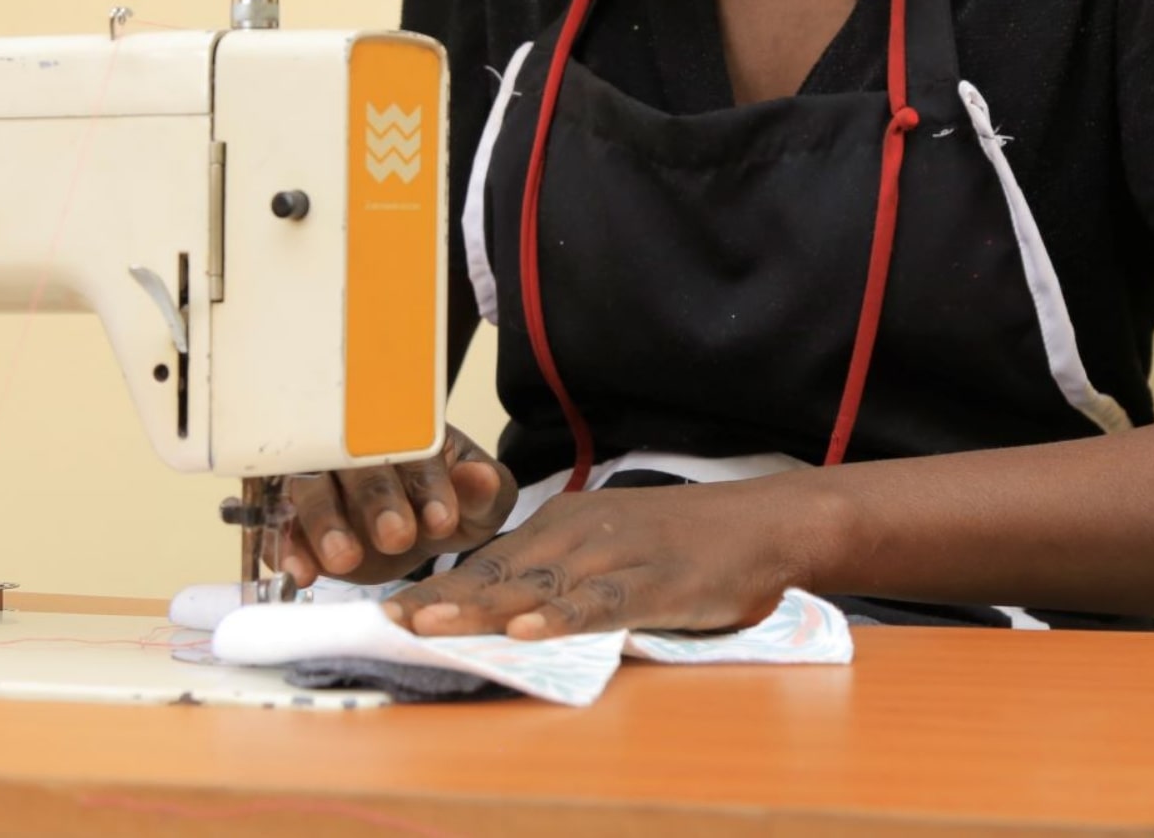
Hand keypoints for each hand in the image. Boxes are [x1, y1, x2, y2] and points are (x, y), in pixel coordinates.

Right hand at [282, 425, 517, 587]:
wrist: (406, 534)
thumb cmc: (441, 508)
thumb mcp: (476, 505)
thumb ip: (483, 492)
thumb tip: (478, 475)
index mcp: (407, 432)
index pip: (415, 450)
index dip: (429, 485)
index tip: (443, 521)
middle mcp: (354, 446)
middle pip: (358, 464)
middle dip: (377, 501)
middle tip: (396, 538)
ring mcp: (316, 477)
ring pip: (311, 487)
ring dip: (325, 522)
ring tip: (344, 560)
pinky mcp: (288, 514)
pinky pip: (278, 524)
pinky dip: (286, 546)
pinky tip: (299, 571)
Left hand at [382, 477, 807, 639]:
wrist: (763, 525)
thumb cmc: (683, 540)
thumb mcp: (611, 544)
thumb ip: (561, 572)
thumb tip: (503, 607)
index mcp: (566, 524)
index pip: (490, 559)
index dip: (441, 587)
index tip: (390, 612)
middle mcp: (582, 533)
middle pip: (501, 571)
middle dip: (444, 599)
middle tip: (389, 621)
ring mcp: (618, 556)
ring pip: (539, 585)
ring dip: (483, 606)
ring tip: (433, 624)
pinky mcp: (655, 582)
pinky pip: (601, 603)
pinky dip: (563, 616)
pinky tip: (528, 629)